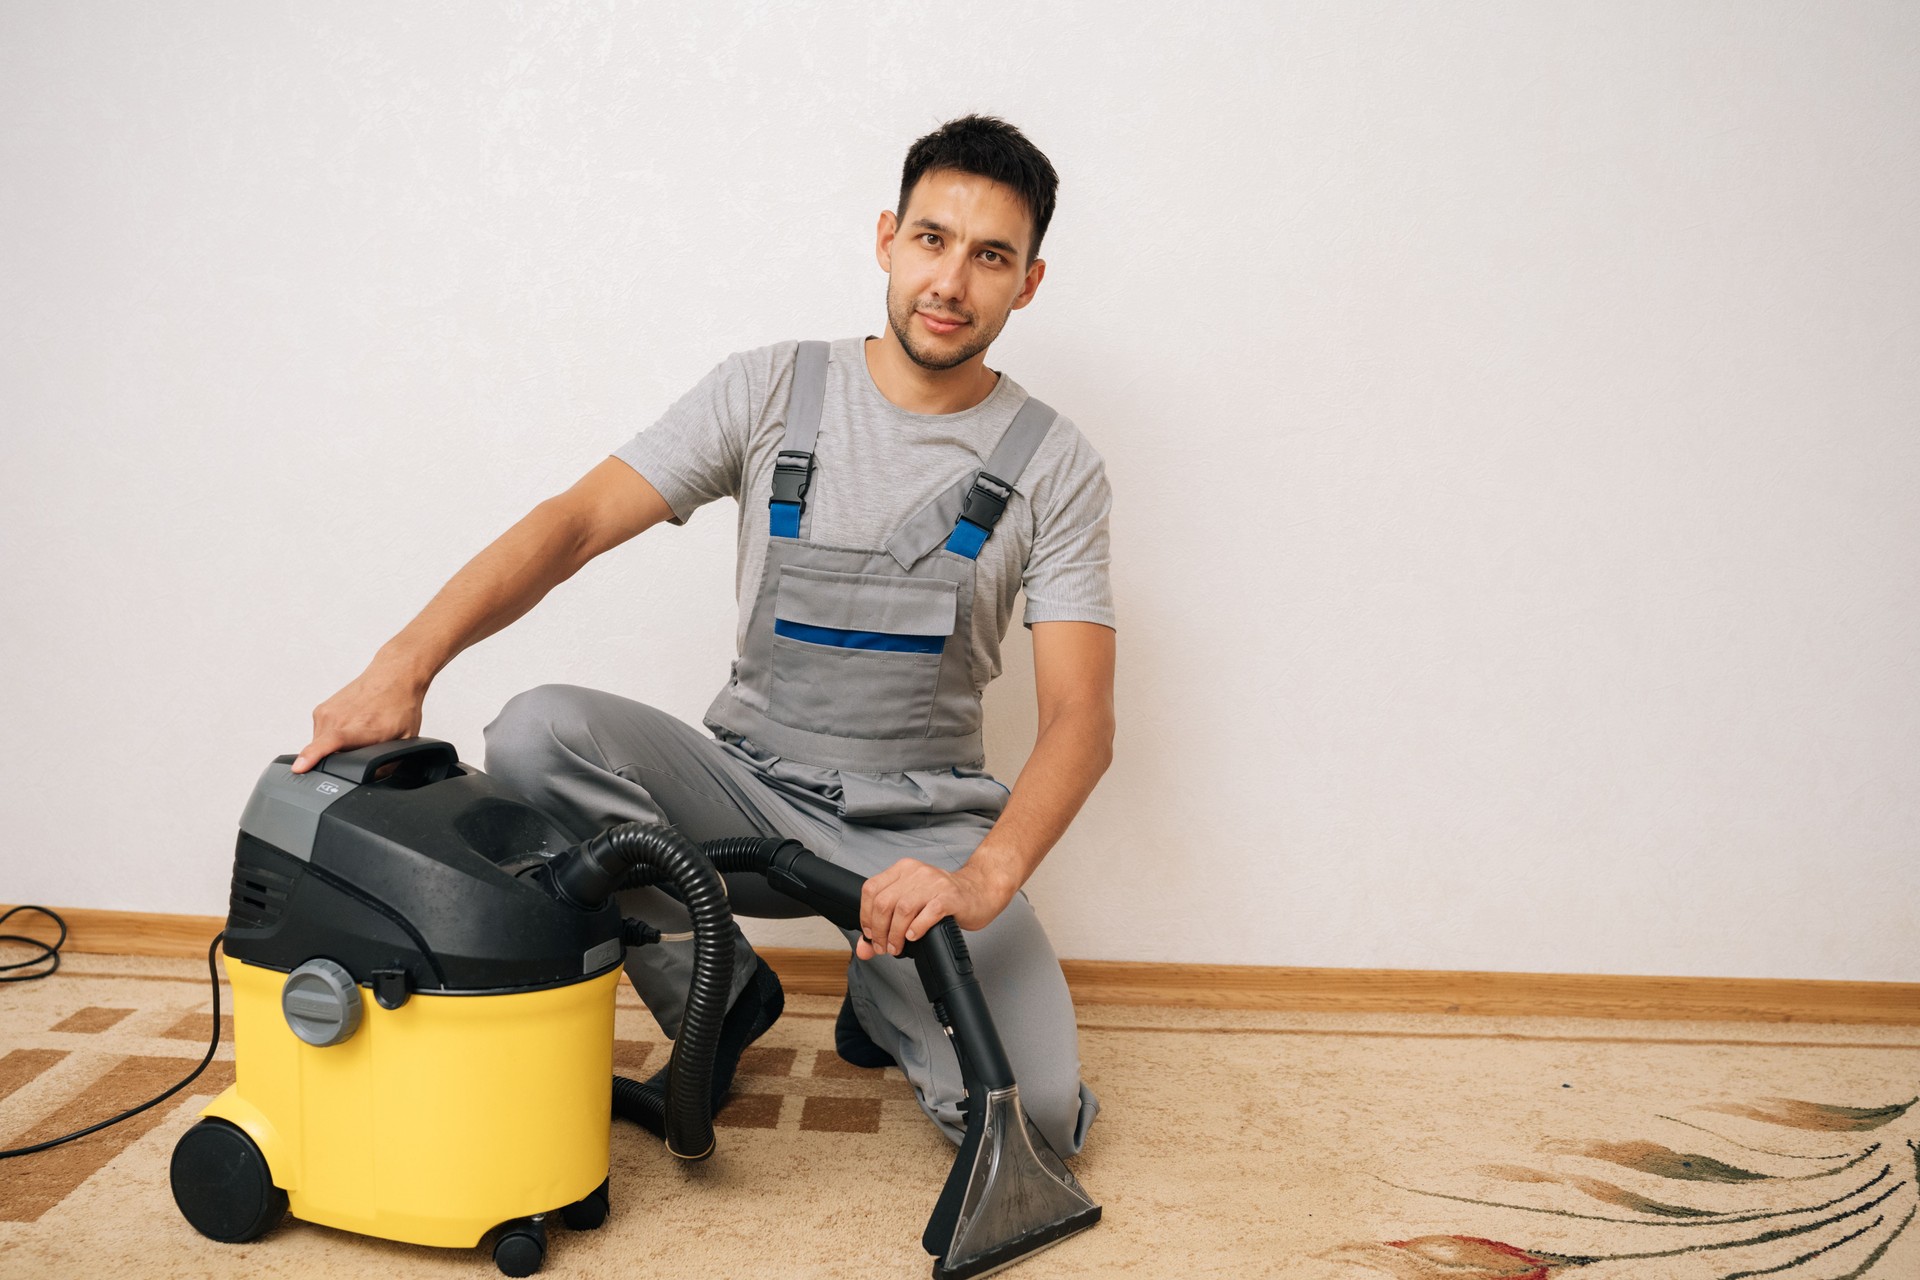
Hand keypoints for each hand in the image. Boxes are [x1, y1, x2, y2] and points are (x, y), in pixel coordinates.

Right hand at [291, 655, 428, 772]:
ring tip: (359, 734)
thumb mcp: (405, 741)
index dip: (313, 756)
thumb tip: (371, 780)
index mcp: (360, 728)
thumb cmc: (400, 705)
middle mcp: (339, 719)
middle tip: (362, 748)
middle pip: (326, 756)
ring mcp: (326, 713)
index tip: (299, 767)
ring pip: (321, 746)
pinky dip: (332, 737)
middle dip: (340, 762)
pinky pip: (320, 735)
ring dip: (336, 749)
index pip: (330, 742)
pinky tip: (351, 727)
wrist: (394, 676)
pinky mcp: (320, 711)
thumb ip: (387, 765)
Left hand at [855, 857, 1014, 960]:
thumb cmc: (944, 898)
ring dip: (895, 934)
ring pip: (903, 909)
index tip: (870, 934)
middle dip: (879, 931)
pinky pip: (928, 913)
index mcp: (903, 870)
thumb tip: (863, 949)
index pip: (871, 889)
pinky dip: (917, 928)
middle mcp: (917, 872)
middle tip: (883, 947)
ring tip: (897, 947)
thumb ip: (885, 925)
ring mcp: (934, 883)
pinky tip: (914, 936)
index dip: (866, 916)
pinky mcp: (950, 897)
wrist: (979, 891)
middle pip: (884, 902)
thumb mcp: (912, 905)